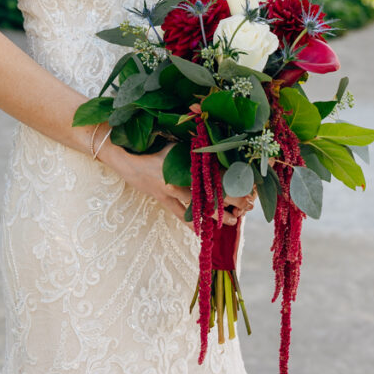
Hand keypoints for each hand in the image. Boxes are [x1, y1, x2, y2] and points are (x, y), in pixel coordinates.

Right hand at [108, 143, 254, 227]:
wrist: (125, 157)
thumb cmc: (151, 144)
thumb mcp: (175, 142)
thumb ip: (195, 145)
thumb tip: (217, 144)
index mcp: (185, 163)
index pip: (216, 176)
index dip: (234, 183)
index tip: (248, 188)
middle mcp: (180, 181)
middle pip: (211, 195)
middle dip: (231, 202)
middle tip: (246, 206)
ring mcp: (171, 194)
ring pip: (199, 210)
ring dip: (217, 216)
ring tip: (232, 220)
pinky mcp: (163, 202)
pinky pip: (180, 216)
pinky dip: (193, 224)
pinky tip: (203, 232)